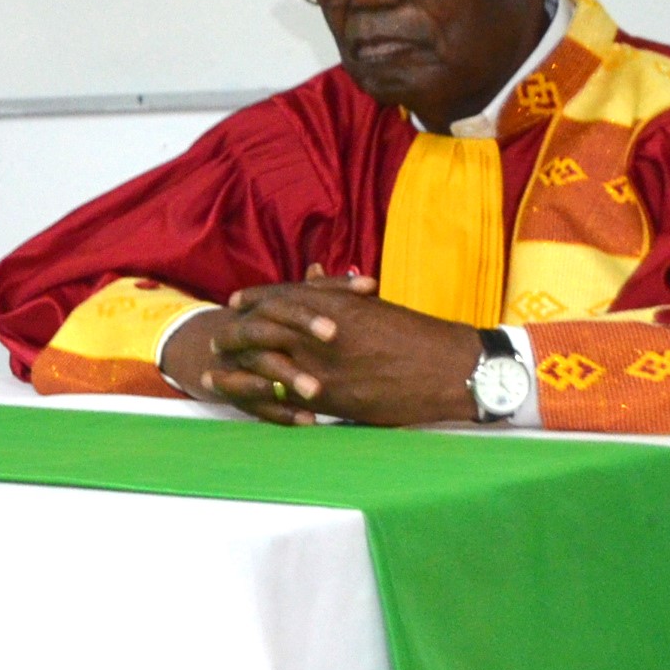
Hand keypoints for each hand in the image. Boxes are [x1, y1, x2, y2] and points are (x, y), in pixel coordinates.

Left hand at [173, 271, 483, 426]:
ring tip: (219, 369)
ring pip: (266, 362)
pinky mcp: (332, 398)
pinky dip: (263, 395)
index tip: (236, 302)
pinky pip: (286, 396)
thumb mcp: (375, 307)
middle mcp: (322, 333)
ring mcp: (324, 366)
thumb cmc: (419, 335)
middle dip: (237, 332)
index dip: (255, 299)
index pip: (281, 298)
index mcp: (336, 306)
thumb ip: (340, 293)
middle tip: (219, 336)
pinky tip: (249, 397)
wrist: (451, 368)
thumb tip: (319, 271)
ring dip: (240, 365)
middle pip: (263, 328)